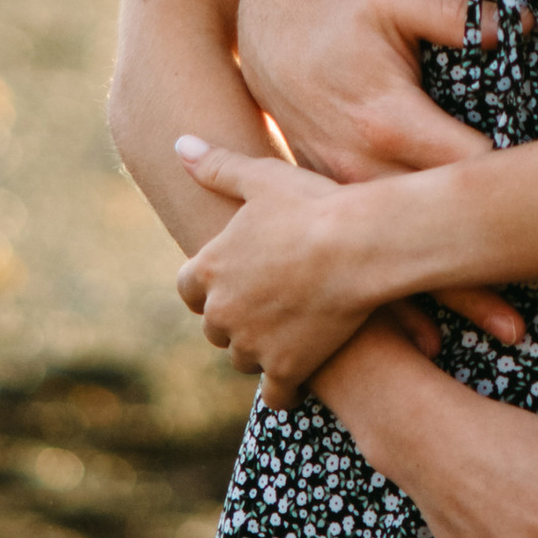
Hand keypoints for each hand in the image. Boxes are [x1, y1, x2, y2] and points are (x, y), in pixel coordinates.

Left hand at [173, 138, 392, 404]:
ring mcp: (252, 344)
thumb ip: (217, 166)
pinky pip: (276, 394)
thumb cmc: (313, 204)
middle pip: (215, 326)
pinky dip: (285, 388)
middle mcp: (222, 311)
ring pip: (243, 358)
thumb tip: (178, 143)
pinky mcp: (286, 368)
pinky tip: (300, 378)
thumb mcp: (263, 176)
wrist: (358, 246)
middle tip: (266, 304)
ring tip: (287, 333)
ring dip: (259, 349)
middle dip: (235, 318)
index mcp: (210, 267)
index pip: (188, 288)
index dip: (207, 285)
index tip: (231, 279)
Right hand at [235, 0, 524, 347]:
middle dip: (491, 276)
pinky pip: (355, 266)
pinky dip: (389, 307)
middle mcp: (360, 169)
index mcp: (387, 121)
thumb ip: (455, 13)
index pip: (465, 173)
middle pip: (434, 237)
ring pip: (395, 264)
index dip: (513, 207)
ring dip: (451, 301)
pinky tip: (426, 342)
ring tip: (509, 333)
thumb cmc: (338, 10)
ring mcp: (336, 194)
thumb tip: (518, 23)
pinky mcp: (322, 203)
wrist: (264, 27)